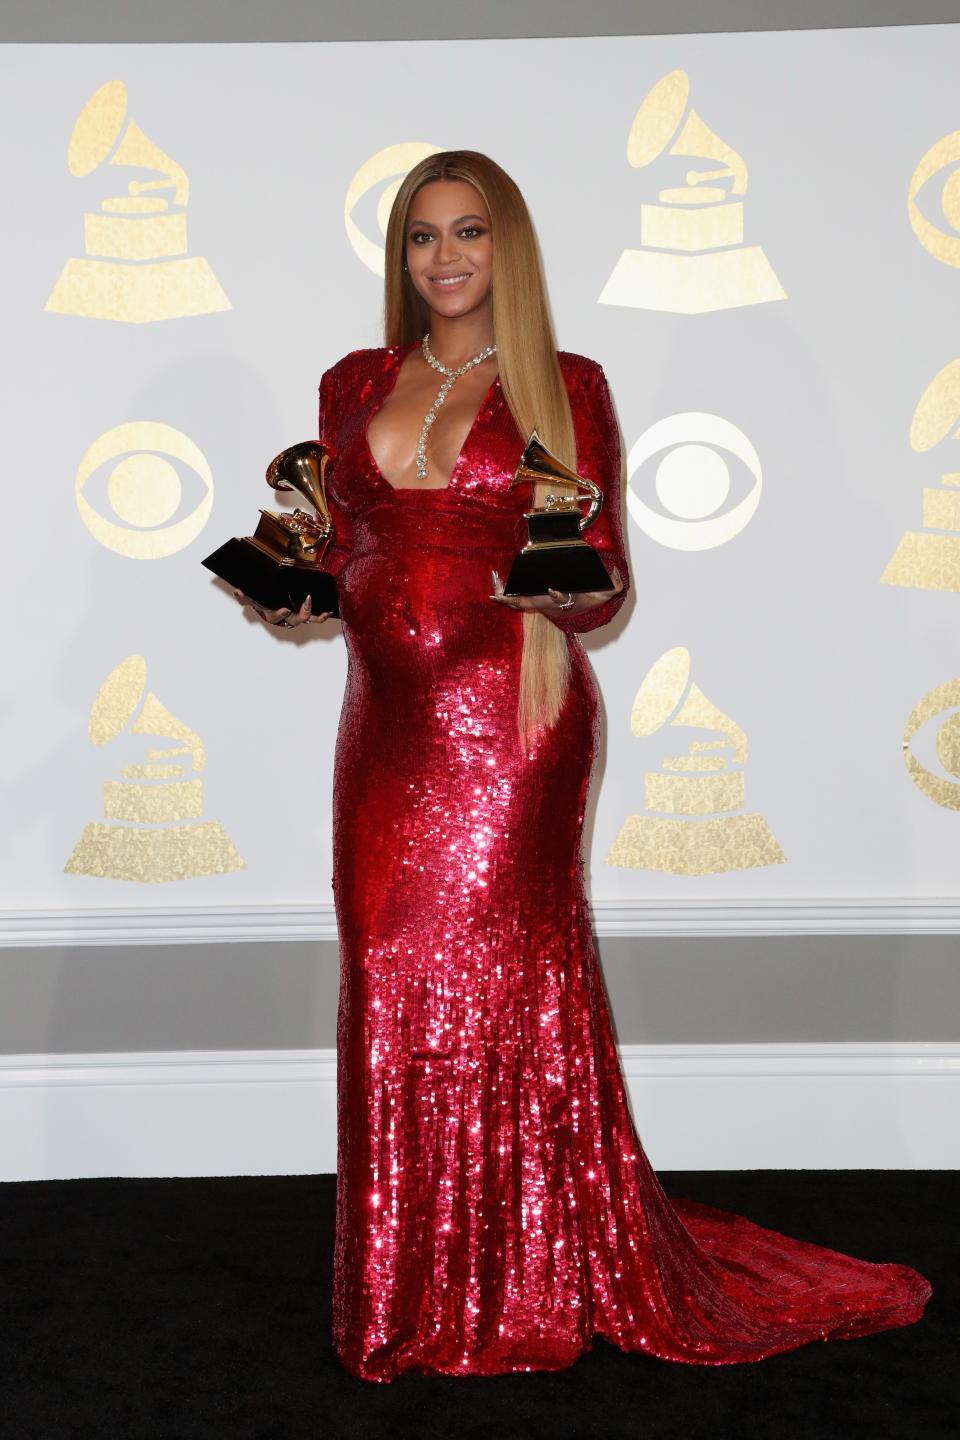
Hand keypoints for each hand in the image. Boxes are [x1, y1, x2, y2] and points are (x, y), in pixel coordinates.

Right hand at [232, 589, 330, 628]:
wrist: (270, 600)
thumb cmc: (262, 600)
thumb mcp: (252, 598)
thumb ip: (245, 597)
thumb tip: (238, 591)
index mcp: (272, 614)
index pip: (274, 616)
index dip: (279, 614)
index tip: (285, 609)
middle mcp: (285, 617)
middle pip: (293, 620)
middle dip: (301, 613)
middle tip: (306, 602)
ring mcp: (295, 616)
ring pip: (305, 619)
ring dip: (314, 615)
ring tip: (322, 612)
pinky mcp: (305, 613)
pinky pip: (314, 617)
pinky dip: (321, 616)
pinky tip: (328, 612)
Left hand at [489, 567, 622, 617]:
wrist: (577, 610)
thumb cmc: (588, 598)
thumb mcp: (604, 594)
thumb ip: (615, 585)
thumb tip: (617, 572)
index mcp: (563, 599)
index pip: (560, 598)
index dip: (557, 595)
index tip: (553, 589)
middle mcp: (547, 603)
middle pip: (530, 602)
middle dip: (516, 599)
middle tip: (501, 594)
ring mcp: (537, 603)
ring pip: (518, 602)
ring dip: (505, 596)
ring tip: (494, 588)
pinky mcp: (531, 601)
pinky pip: (514, 600)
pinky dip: (504, 595)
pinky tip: (494, 587)